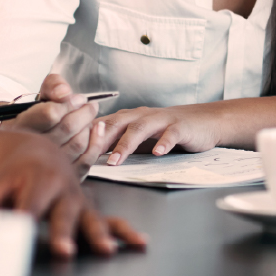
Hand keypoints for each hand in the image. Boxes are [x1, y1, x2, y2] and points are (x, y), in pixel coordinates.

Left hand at [0, 128, 147, 258]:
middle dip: (65, 232)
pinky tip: (139, 242)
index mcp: (37, 182)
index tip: (23, 235)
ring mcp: (79, 200)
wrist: (42, 151)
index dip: (27, 221)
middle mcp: (62, 190)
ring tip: (106, 249)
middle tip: (65, 250)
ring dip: (99, 234)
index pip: (30, 207)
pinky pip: (110, 218)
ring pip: (90, 217)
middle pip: (62, 214)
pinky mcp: (89, 207)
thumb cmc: (18, 171)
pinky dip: (125, 230)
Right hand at [5, 74, 103, 164]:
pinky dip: (96, 145)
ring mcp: (46, 164)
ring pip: (77, 145)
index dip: (70, 104)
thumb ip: (53, 85)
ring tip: (91, 119)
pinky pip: (84, 163)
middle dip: (85, 114)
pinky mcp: (61, 176)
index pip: (51, 114)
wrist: (29, 142)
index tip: (79, 99)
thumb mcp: (42, 94)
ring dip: (89, 128)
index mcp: (21, 125)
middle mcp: (31, 147)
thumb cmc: (39, 115)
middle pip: (67, 128)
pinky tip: (98, 132)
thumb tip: (65, 93)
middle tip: (91, 106)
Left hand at [94, 103, 228, 164]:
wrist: (203, 122)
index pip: (104, 124)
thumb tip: (86, 156)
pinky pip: (171, 133)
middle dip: (100, 139)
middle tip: (86, 156)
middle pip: (117, 123)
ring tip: (116, 160)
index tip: (71, 150)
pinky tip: (158, 153)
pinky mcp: (181, 126)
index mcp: (130, 118)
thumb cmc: (167, 131)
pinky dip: (164, 143)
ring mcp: (162, 120)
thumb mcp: (140, 135)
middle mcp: (143, 115)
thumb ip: (116, 141)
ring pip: (140, 128)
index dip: (87, 135)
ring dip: (126, 144)